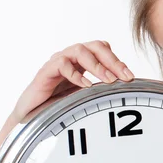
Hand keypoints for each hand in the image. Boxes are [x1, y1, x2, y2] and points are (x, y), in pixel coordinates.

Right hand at [0, 41, 135, 148]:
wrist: (32, 116)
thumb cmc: (59, 104)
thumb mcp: (85, 96)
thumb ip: (101, 89)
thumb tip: (126, 91)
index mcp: (82, 61)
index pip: (103, 50)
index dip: (118, 61)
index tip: (130, 77)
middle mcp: (71, 57)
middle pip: (95, 46)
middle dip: (112, 60)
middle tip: (124, 77)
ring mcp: (57, 62)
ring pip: (79, 50)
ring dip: (97, 65)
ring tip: (108, 80)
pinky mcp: (45, 72)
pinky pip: (61, 65)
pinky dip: (75, 74)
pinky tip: (85, 85)